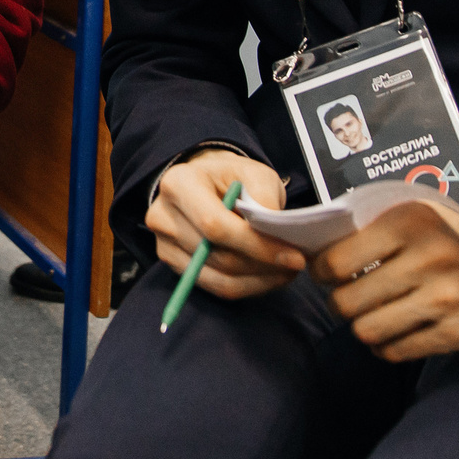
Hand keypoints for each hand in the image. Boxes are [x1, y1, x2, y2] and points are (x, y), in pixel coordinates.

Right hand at [147, 150, 302, 299]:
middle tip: (296, 265)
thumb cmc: (231, 177)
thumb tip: (272, 230)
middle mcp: (163, 216)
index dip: (256, 245)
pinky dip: (246, 286)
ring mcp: (164, 244)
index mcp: (178, 184)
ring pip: (218, 278)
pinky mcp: (173, 264)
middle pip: (216, 256)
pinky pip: (214, 287)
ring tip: (285, 272)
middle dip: (262, 265)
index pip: (215, 225)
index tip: (294, 256)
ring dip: (258, 280)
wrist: (206, 183)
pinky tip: (266, 277)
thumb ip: (264, 196)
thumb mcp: (254, 172)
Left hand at [312, 206, 458, 361]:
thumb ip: (369, 227)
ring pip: (366, 331)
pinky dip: (387, 345)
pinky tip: (398, 329)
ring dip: (363, 327)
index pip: (336, 261)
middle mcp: (430, 257)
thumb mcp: (418, 216)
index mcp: (412, 221)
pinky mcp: (458, 332)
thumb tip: (308, 252)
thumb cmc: (454, 241)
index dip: (322, 273)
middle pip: (346, 302)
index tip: (328, 274)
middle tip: (348, 298)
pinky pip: (394, 351)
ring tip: (372, 313)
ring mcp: (447, 298)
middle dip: (339, 304)